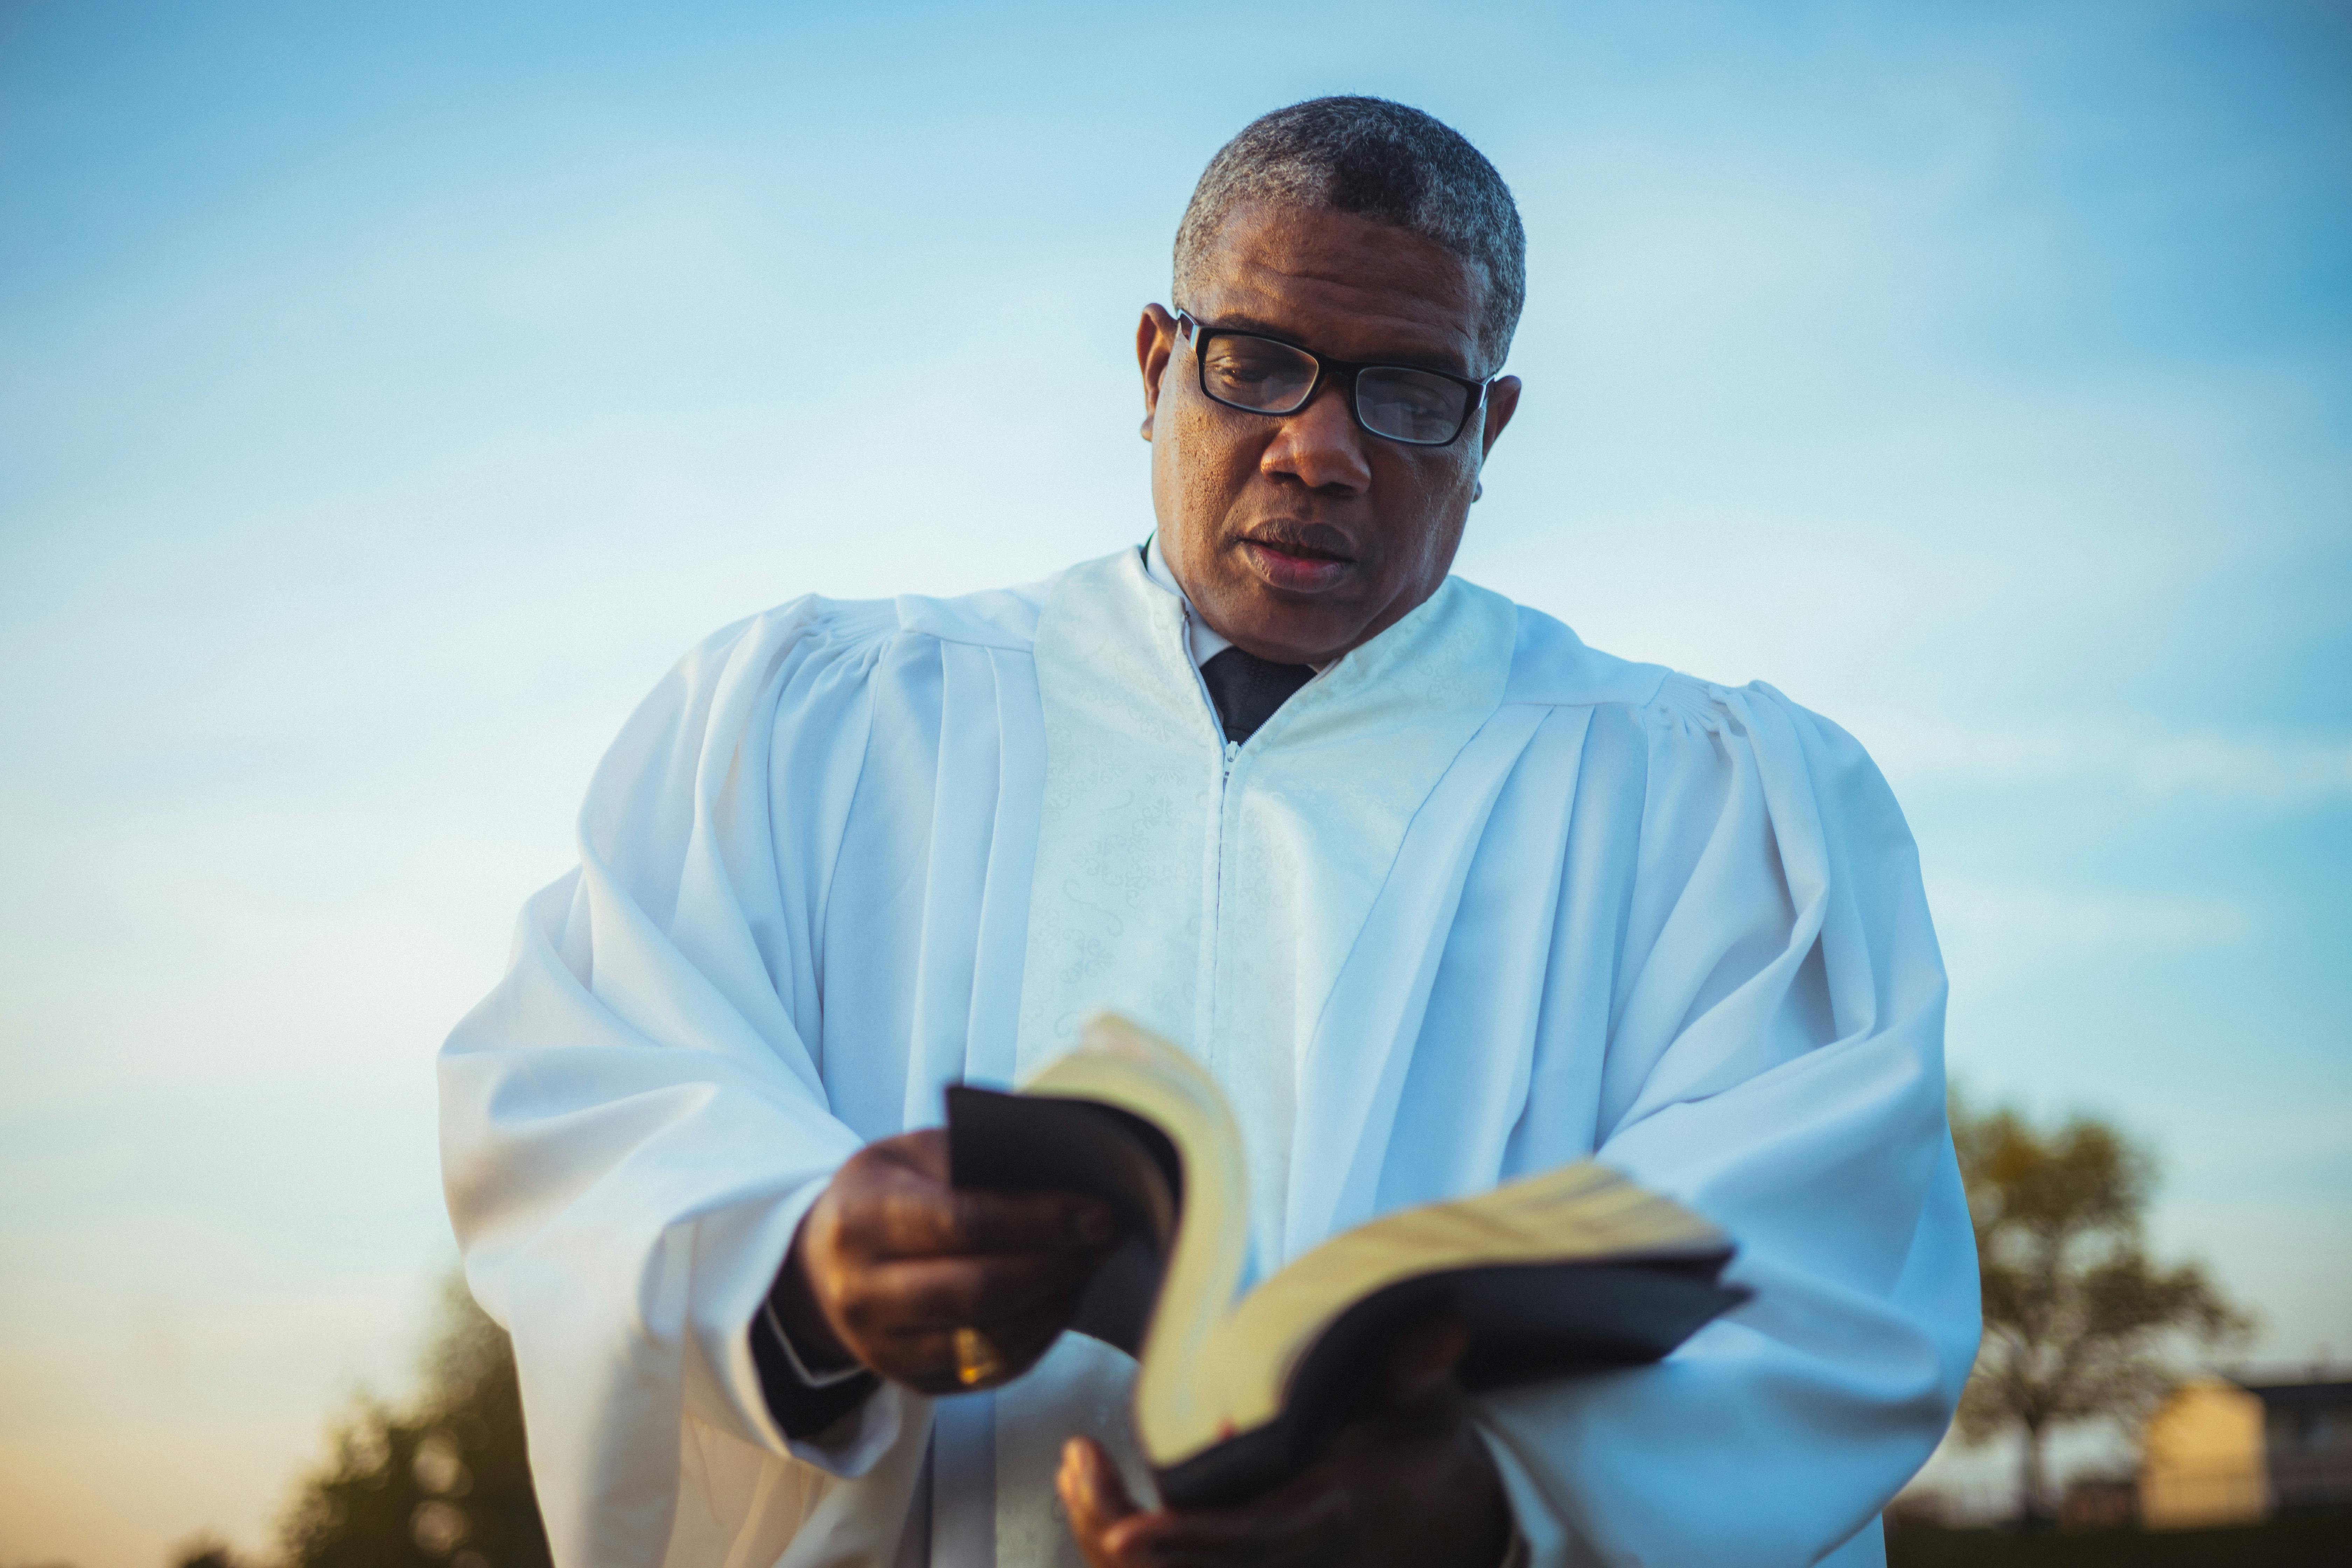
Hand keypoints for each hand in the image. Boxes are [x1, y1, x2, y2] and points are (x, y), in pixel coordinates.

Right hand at [773, 1129, 1118, 1393]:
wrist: (818, 1264)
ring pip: (988, 1341)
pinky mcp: (910, 1382)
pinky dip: (1036, 1339)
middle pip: (978, 1290)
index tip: (1097, 1212)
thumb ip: (976, 1160)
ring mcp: (882, 1347)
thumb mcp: (911, 1154)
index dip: (1039, 1220)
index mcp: (862, 1218)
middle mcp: (863, 1292)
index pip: (962, 1222)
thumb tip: (1065, 1174)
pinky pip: (988, 1372)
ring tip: (1090, 1266)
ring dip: (1053, 1305)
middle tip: (1107, 1239)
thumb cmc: (883, 1195)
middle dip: (1056, 1265)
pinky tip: (1062, 1303)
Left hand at [1056, 1315, 1511, 1567]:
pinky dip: (1126, 1540)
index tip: (1124, 1533)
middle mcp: (1285, 1558)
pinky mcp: (1240, 1561)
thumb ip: (1421, 1370)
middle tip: (1079, 1459)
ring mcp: (1262, 1567)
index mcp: (1324, 1518)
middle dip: (1115, 1527)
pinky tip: (1092, 1490)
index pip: (1245, 1541)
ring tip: (1077, 1466)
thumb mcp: (1432, 1410)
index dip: (1182, 1541)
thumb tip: (1439, 1326)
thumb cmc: (1427, 1452)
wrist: (1446, 1517)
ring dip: (1107, 1531)